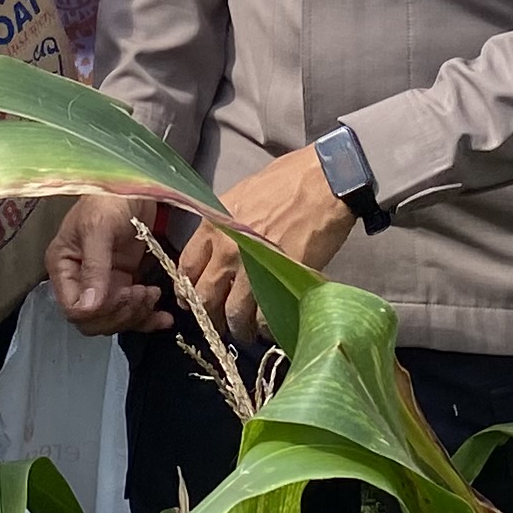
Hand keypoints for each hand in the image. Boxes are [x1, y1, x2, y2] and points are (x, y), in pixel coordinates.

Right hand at [48, 191, 174, 334]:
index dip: (99, 310)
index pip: (73, 309)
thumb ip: (95, 267)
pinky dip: (148, 318)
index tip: (123, 292)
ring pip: (115, 319)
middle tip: (142, 294)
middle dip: (120, 314)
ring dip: (136, 315)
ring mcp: (103, 283)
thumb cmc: (108, 199)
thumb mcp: (99, 228)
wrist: (134, 184)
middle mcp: (80, 280)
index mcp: (64, 267)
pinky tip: (163, 318)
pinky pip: (132, 310)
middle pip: (94, 320)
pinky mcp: (124, 282)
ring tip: (153, 294)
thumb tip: (90, 306)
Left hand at [175, 146, 356, 339]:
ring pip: (233, 313)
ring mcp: (253, 267)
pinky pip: (264, 315)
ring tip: (247, 332)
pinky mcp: (281, 279)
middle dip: (209, 315)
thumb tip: (216, 248)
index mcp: (213, 225)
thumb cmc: (287, 181)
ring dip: (238, 328)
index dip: (187, 290)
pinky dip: (265, 327)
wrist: (325, 182)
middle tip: (218, 323)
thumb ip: (223, 224)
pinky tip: (269, 327)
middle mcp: (226, 249)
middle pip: (204, 297)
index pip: (186, 268)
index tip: (192, 300)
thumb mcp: (240, 195)